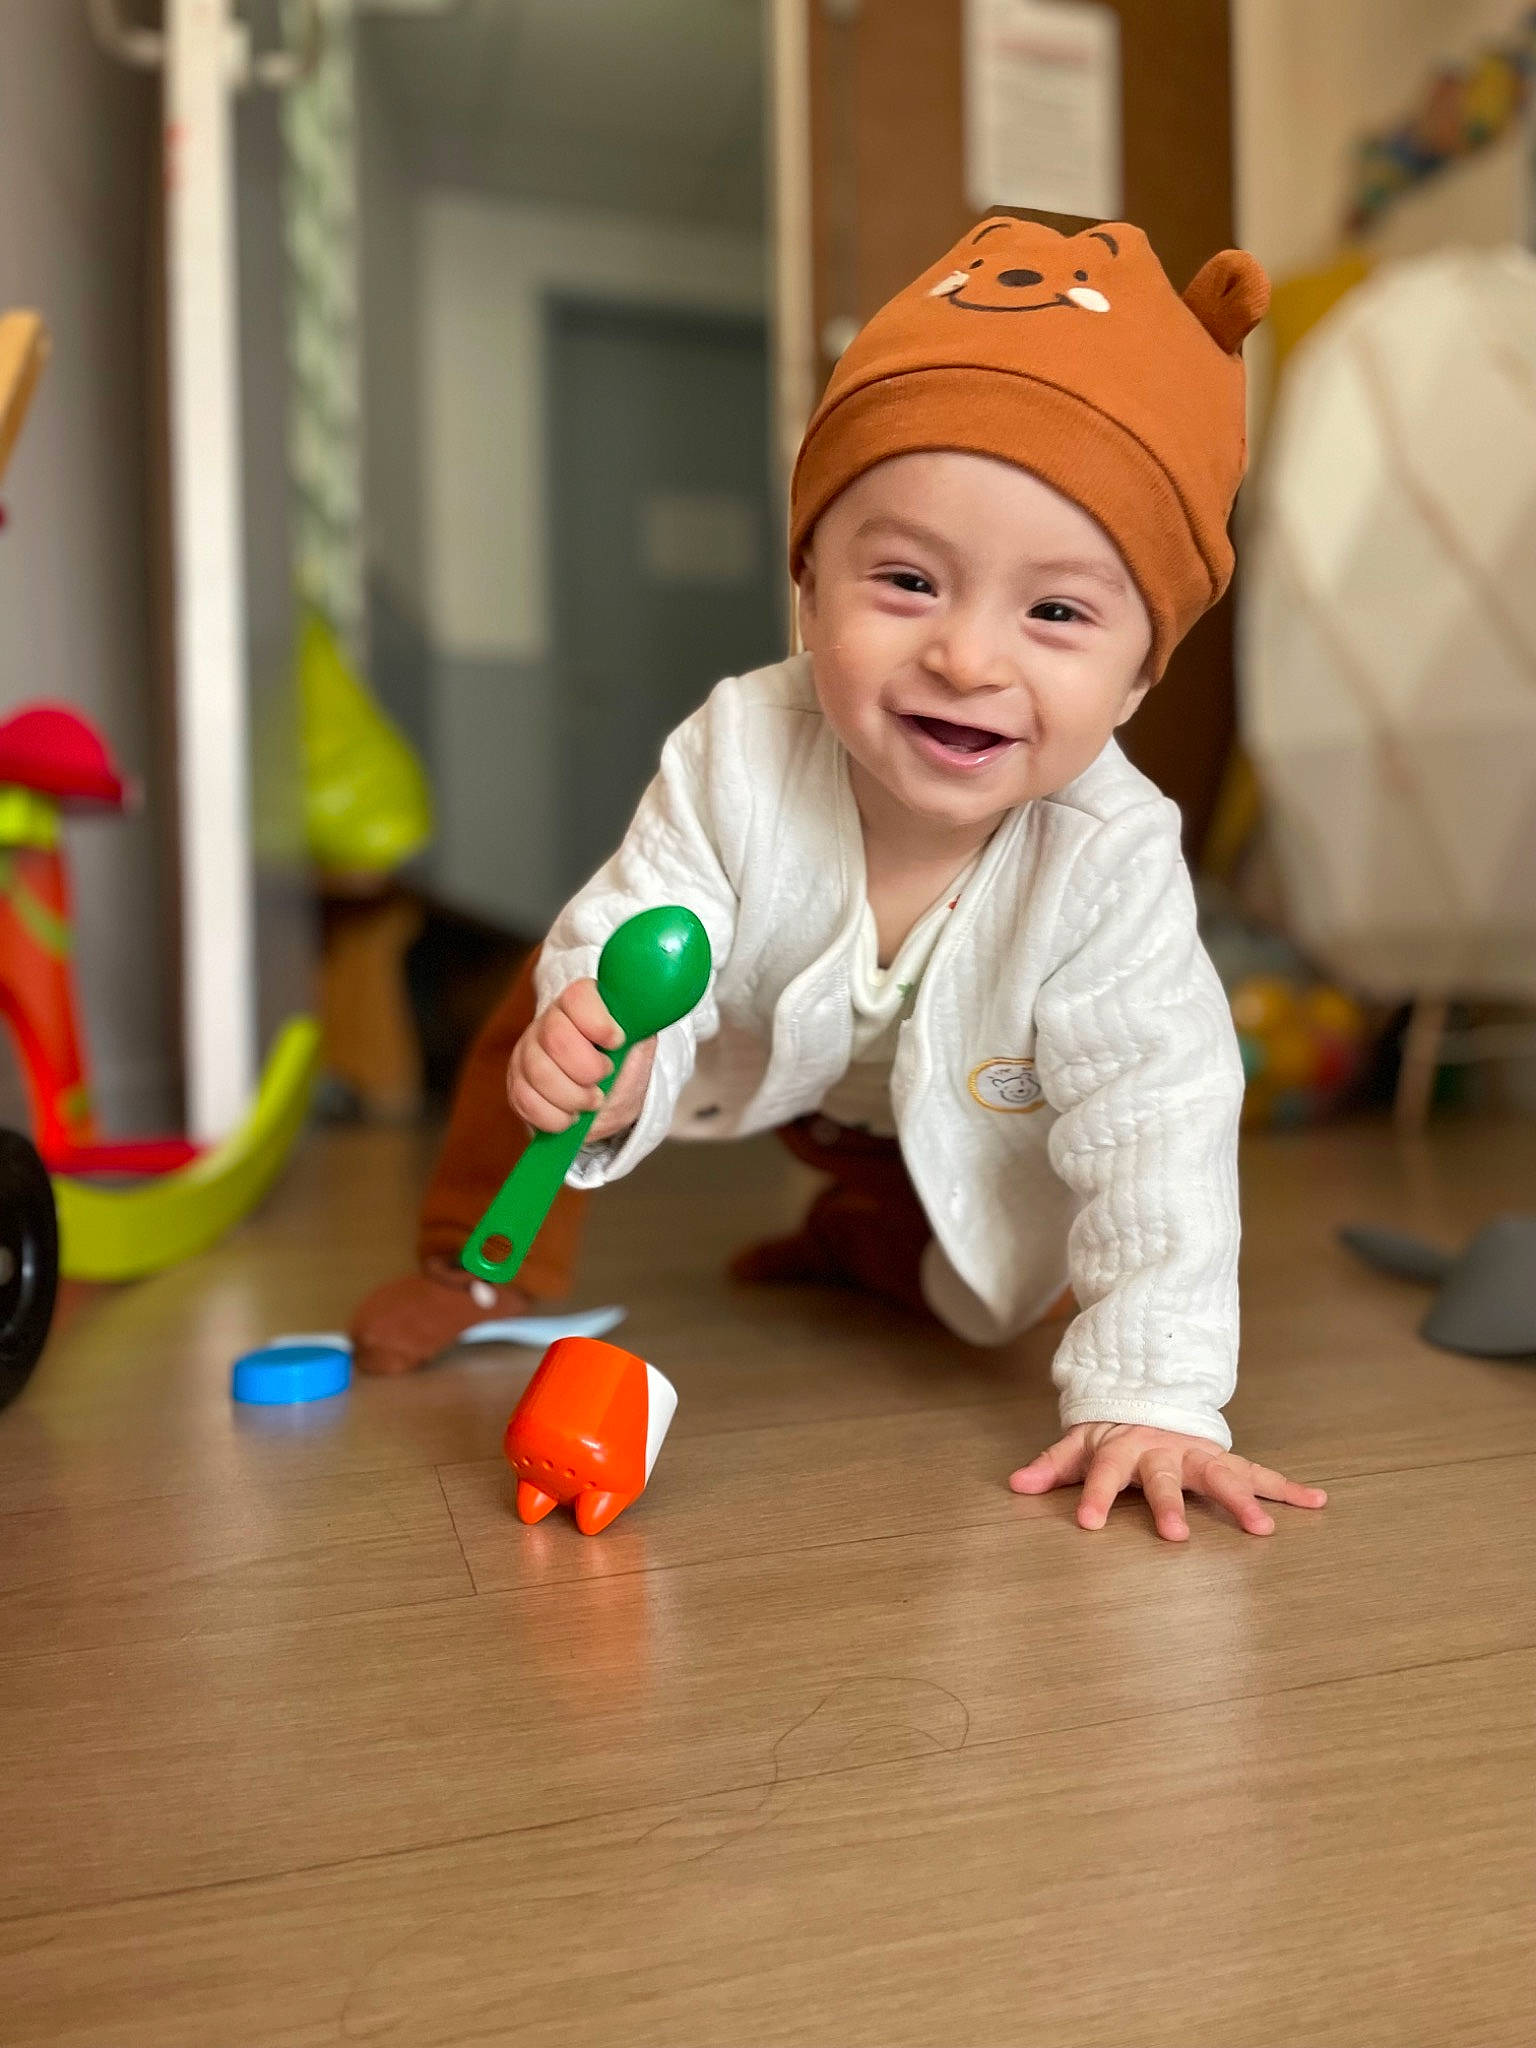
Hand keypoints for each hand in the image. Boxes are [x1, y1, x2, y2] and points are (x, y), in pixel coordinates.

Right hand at [507, 979, 657, 1140]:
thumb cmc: (624, 1069)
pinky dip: (555, 1117)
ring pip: (539, 1073)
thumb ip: (640, 1028)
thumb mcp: (640, 1047)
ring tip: (592, 1101)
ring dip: (573, 1097)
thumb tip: (646, 1011)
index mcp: (583, 1003)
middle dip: (587, 1069)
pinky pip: (525, 1101)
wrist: (607, 1104)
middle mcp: (550, 1021)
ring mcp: (528, 1052)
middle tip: (603, 1078)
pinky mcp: (517, 1083)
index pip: (578, 998)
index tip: (617, 1041)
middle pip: (555, 1038)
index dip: (598, 1023)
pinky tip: (571, 1116)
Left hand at [1009, 1422, 1326, 1542]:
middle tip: (1176, 1538)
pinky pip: (1260, 1473)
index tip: (1087, 1524)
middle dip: (1171, 1506)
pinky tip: (1317, 1501)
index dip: (1094, 1496)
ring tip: (1263, 1530)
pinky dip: (1288, 1488)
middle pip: (1166, 1479)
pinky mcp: (1226, 1459)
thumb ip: (1052, 1465)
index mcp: (1124, 1448)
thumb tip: (1016, 1484)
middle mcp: (1164, 1451)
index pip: (1103, 1473)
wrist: (1154, 1397)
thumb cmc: (1115, 1433)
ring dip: (1243, 1501)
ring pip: (1221, 1476)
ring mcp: (1198, 1454)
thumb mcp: (1079, 1444)